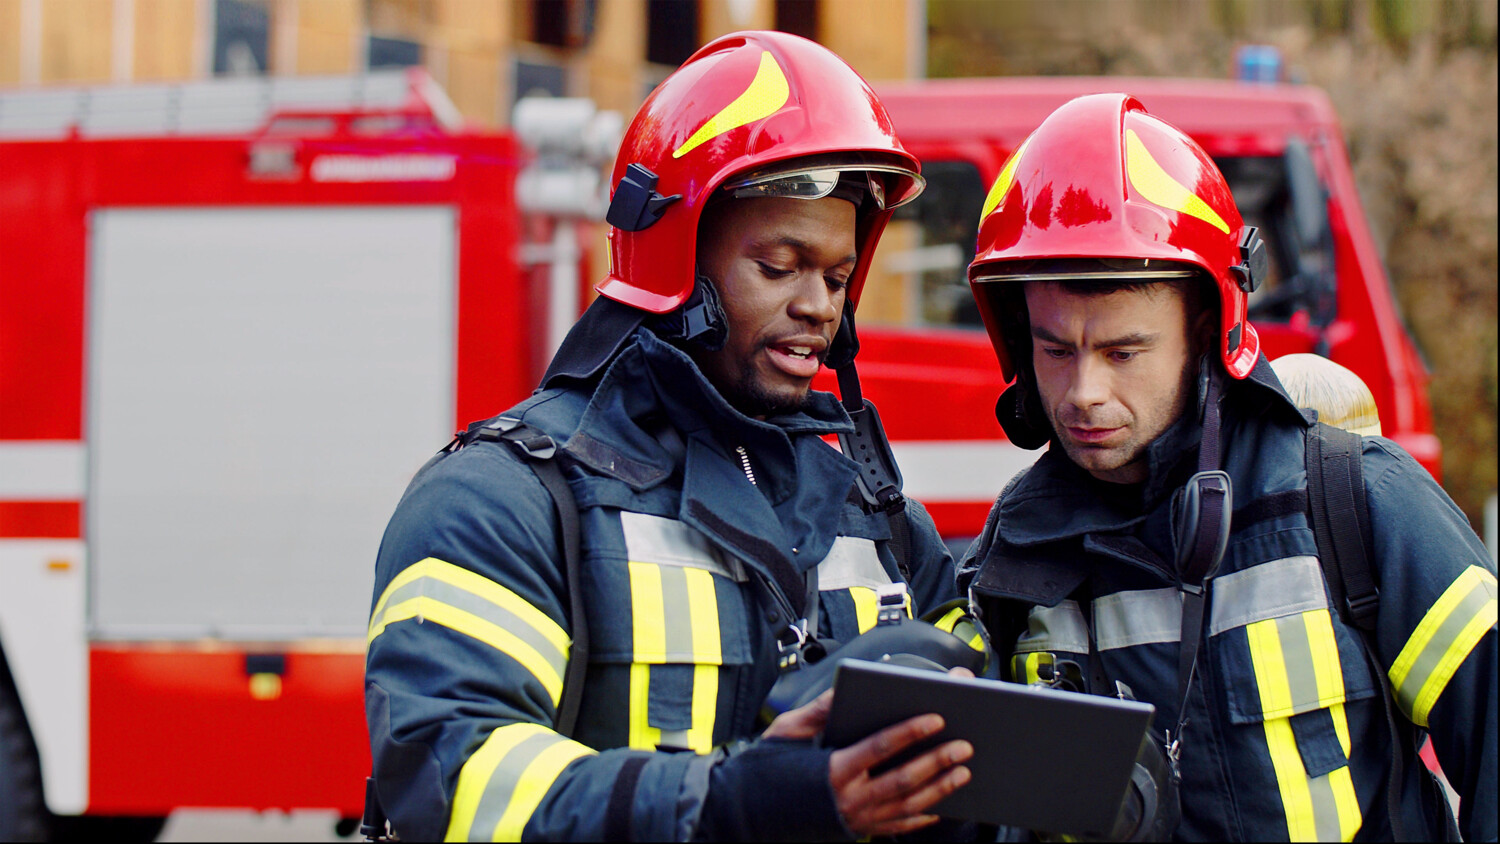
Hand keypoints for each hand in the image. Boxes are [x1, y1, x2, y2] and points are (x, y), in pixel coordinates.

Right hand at [766, 665, 976, 835]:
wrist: (751, 812)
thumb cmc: (769, 769)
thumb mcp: (788, 731)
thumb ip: (819, 710)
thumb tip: (845, 687)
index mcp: (832, 769)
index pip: (880, 747)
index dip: (910, 732)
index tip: (936, 717)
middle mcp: (848, 799)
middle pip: (903, 779)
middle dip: (937, 762)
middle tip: (964, 745)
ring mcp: (856, 819)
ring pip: (907, 805)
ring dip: (939, 788)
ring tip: (963, 771)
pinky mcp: (859, 831)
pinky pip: (897, 828)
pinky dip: (921, 818)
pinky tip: (941, 807)